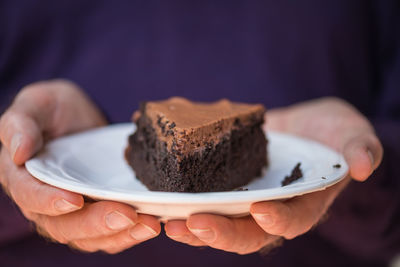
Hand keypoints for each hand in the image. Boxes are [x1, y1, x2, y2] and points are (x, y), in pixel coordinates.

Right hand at [0, 80, 160, 253]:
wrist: (76, 117)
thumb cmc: (51, 110)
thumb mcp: (35, 105)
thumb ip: (21, 124)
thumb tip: (18, 152)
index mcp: (23, 177)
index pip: (30, 196)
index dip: (49, 201)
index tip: (74, 200)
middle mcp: (45, 202)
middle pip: (64, 226)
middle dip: (96, 224)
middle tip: (127, 215)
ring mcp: (73, 211)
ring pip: (90, 236)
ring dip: (120, 234)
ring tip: (149, 224)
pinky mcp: (96, 210)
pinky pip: (110, 232)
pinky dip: (130, 232)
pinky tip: (152, 223)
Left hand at [164, 97, 382, 253]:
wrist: (301, 127)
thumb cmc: (330, 133)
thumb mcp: (350, 134)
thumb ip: (359, 147)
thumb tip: (366, 164)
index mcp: (302, 204)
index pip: (292, 221)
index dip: (278, 220)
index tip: (260, 209)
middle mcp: (270, 210)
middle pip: (245, 232)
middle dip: (220, 232)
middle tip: (190, 225)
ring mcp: (244, 200)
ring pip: (218, 221)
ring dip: (191, 224)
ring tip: (163, 219)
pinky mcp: (224, 185)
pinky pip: (202, 197)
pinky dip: (180, 197)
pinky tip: (156, 190)